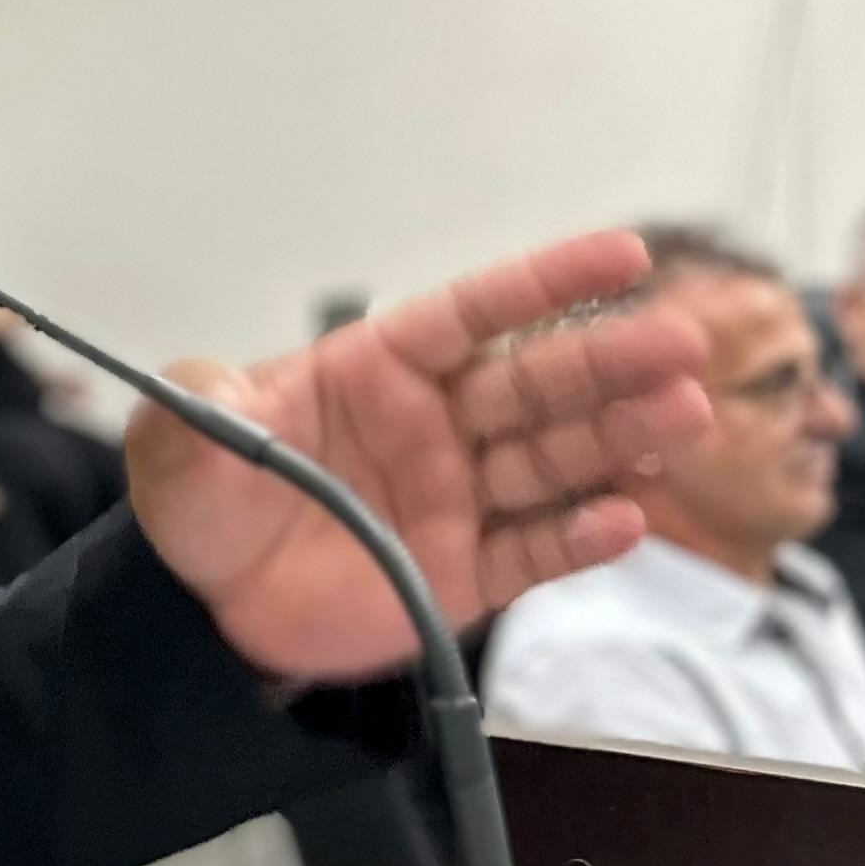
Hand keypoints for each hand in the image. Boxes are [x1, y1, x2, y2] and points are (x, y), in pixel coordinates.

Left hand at [124, 230, 710, 680]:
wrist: (202, 607)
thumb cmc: (202, 501)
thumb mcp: (180, 443)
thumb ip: (200, 408)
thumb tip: (203, 385)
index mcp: (377, 370)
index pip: (473, 313)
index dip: (545, 282)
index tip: (626, 258)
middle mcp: (433, 425)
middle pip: (534, 384)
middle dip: (608, 363)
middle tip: (684, 345)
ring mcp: (457, 499)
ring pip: (554, 461)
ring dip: (619, 438)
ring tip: (682, 416)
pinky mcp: (465, 573)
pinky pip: (535, 552)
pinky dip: (582, 538)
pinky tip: (627, 519)